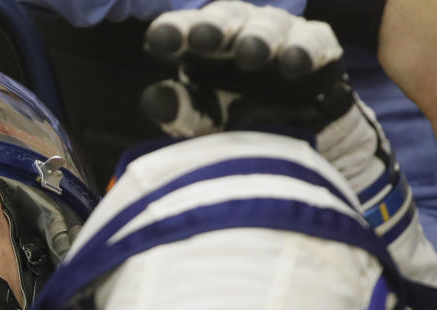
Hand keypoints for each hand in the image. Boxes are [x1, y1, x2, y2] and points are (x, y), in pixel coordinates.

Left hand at [140, 1, 350, 135]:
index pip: (181, 32)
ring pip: (267, 27)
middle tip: (204, 36)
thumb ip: (178, 109)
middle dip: (213, 27)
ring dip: (259, 38)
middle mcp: (236, 31)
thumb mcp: (201, 120)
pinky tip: (295, 63)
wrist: (292, 133)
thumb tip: (150, 97)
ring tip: (252, 53)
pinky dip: (304, 50)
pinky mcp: (316, 45)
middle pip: (223, 20)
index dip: (172, 33)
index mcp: (199, 47)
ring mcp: (276, 33)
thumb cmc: (233, 118)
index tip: (160, 40)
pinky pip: (311, 41)